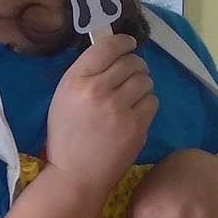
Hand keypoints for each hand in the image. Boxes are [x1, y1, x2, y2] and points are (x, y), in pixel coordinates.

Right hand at [45, 35, 155, 197]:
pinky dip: (147, 104)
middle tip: (132, 75)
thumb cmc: (67, 137)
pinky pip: (153, 101)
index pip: (106, 47)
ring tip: (131, 98)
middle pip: (131, 62)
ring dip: (142, 86)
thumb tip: (113, 50)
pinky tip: (135, 114)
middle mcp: (97, 90)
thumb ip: (85, 74)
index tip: (129, 43)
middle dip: (135, 66)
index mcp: (75, 81)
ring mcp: (119, 109)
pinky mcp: (136, 126)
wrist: (76, 176)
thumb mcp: (64, 98)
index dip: (122, 41)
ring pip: (145, 80)